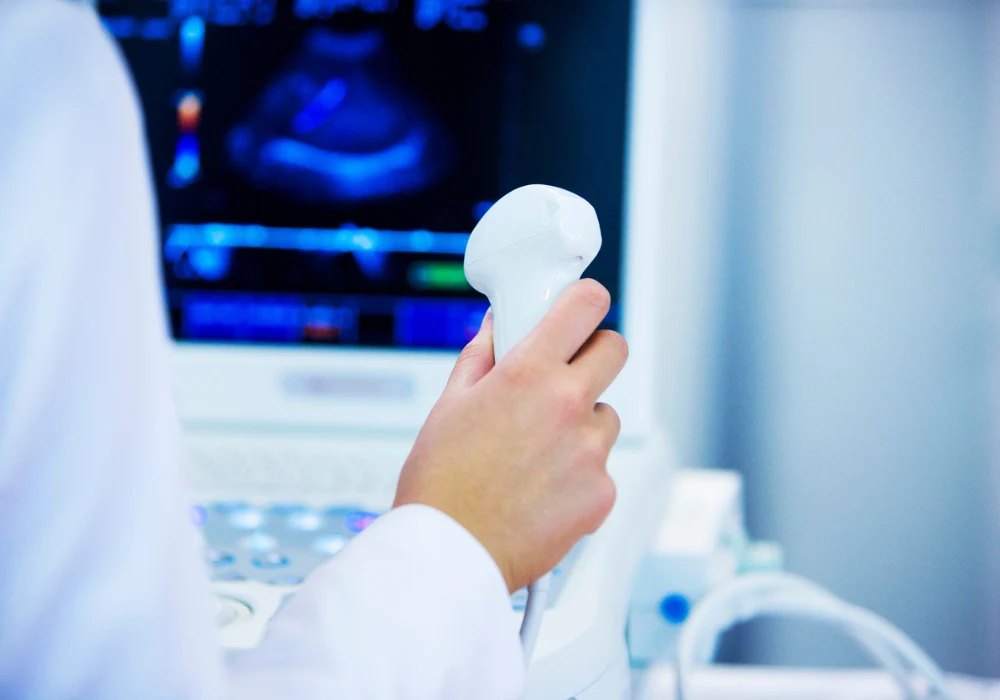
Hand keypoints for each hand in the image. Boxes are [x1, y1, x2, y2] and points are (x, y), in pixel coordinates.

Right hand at [393, 279, 626, 592]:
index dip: (585, 301)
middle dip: (592, 354)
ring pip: (605, 416)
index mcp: (529, 373)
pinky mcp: (602, 492)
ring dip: (582, 424)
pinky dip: (579, 473)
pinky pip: (601, 467)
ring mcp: (591, 451)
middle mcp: (569, 406)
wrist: (451, 552)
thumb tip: (499, 326)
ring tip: (538, 453)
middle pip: (615, 350)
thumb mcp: (451, 404)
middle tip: (564, 374)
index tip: (580, 307)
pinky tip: (542, 489)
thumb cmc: (441, 483)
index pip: (586, 305)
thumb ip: (483, 356)